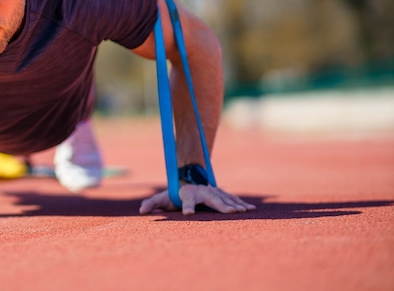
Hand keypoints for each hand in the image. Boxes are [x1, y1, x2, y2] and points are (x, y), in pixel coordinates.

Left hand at [139, 184, 255, 214]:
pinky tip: (252, 209)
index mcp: (187, 194)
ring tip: (242, 211)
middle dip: (221, 205)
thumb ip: (152, 204)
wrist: (187, 179)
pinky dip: (242, 203)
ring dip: (234, 204)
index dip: (186, 207)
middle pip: (212, 199)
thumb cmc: (174, 193)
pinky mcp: (221, 195)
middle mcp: (202, 192)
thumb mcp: (162, 198)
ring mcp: (213, 192)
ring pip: (225, 198)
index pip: (186, 201)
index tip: (187, 213)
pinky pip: (233, 199)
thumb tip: (141, 211)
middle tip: (229, 212)